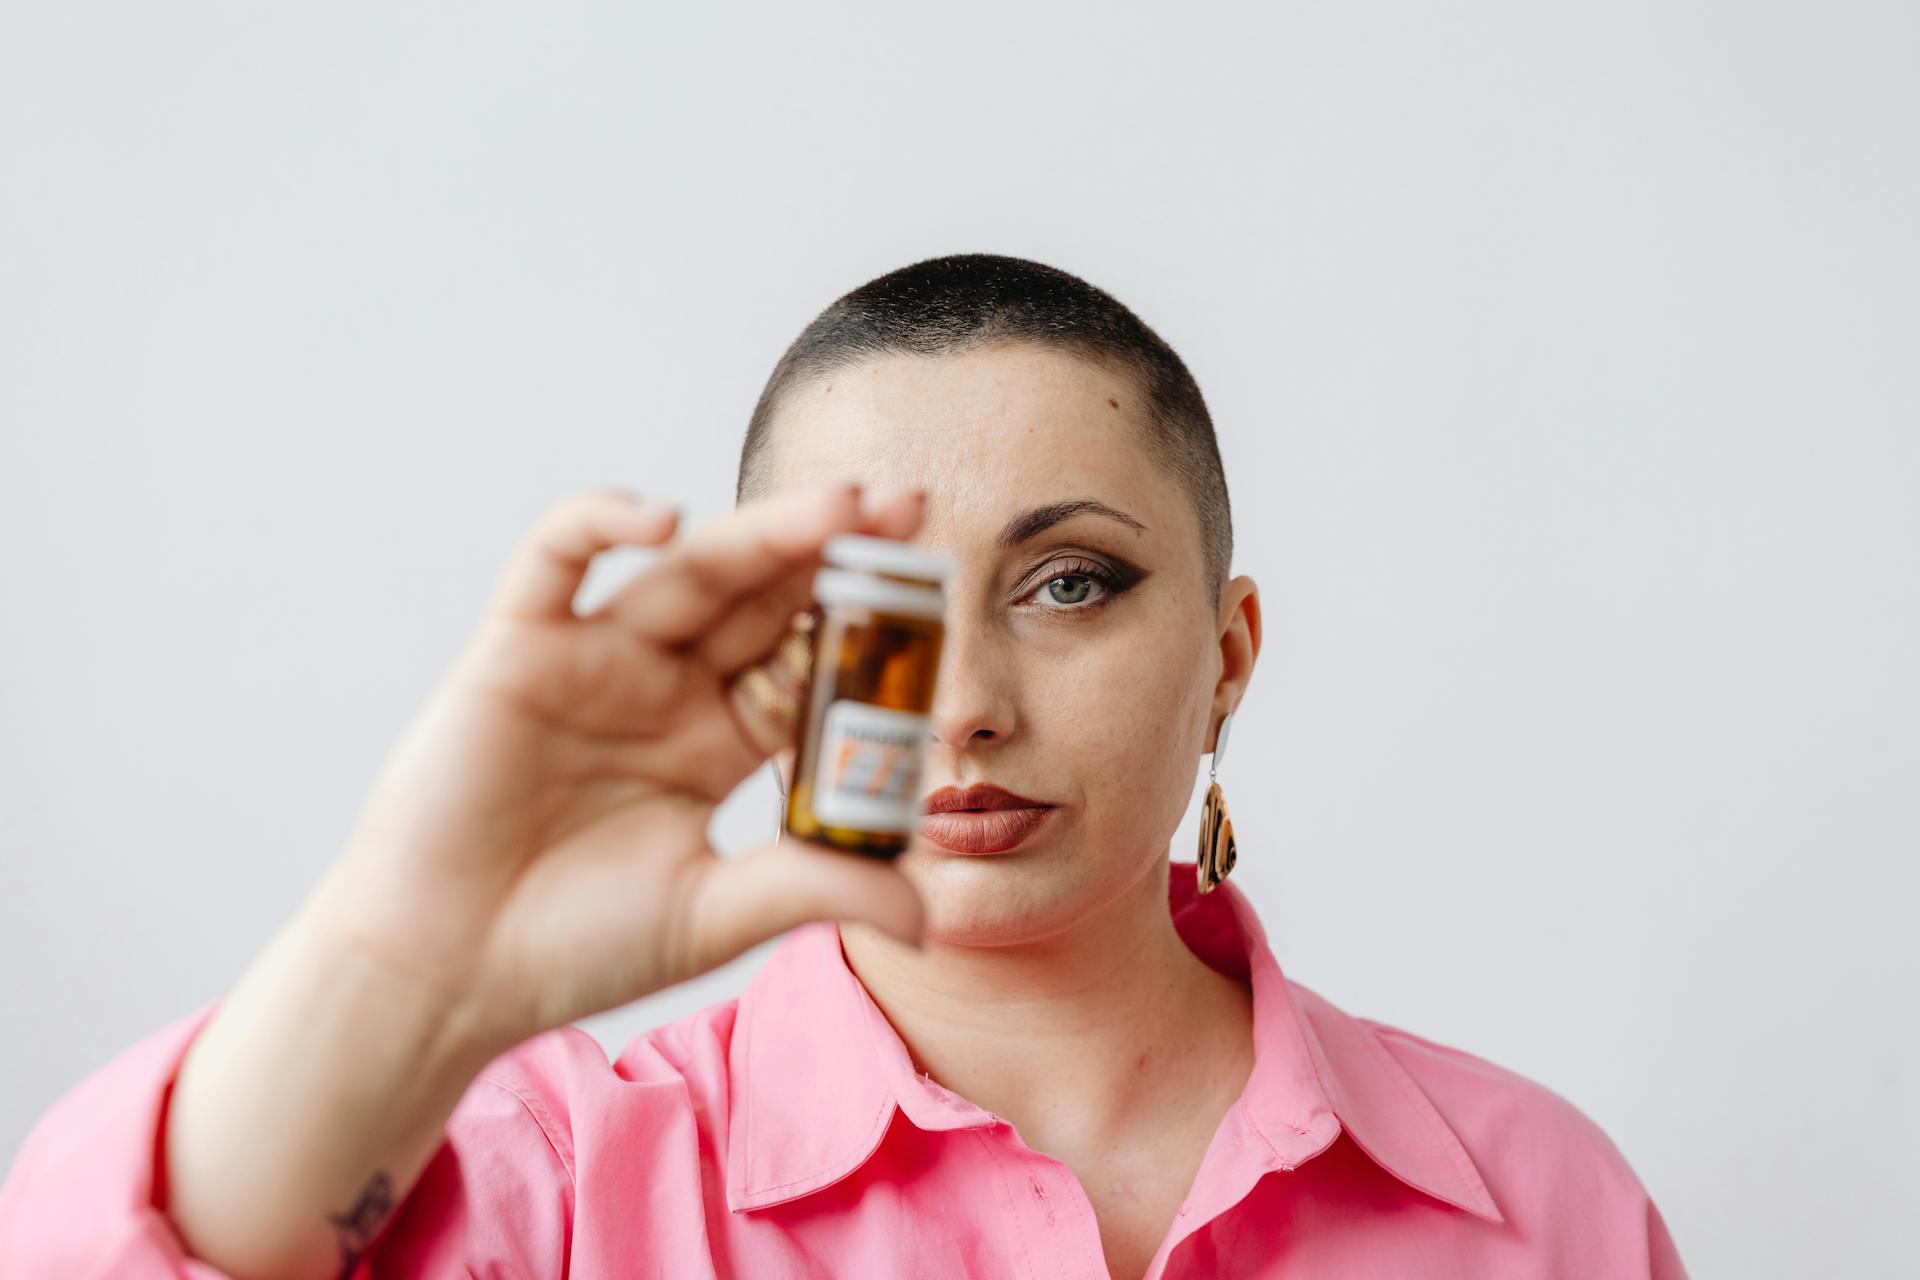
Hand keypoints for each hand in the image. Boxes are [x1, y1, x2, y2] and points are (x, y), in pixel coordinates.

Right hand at [312, 482, 928, 1051]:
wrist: (446, 976)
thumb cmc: (571, 948)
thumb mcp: (716, 916)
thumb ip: (815, 888)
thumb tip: (929, 917)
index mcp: (717, 740)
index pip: (807, 664)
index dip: (866, 628)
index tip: (936, 597)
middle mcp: (664, 687)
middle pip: (762, 599)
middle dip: (832, 550)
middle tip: (906, 506)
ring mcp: (594, 661)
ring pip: (687, 571)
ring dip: (759, 532)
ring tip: (838, 505)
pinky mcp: (517, 649)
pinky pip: (556, 560)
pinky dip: (601, 521)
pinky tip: (665, 517)